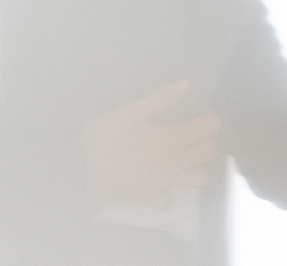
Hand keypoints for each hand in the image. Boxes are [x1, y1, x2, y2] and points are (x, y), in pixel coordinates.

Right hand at [80, 81, 220, 202]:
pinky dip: (170, 192)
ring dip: (197, 165)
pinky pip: (169, 200)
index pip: (208, 128)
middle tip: (192, 130)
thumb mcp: (126, 113)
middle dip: (206, 139)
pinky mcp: (148, 197)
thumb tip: (187, 86)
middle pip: (208, 152)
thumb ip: (158, 100)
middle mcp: (171, 163)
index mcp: (167, 139)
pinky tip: (163, 180)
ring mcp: (161, 183)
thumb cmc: (101, 137)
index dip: (209, 118)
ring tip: (184, 154)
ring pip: (198, 178)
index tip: (199, 113)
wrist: (77, 169)